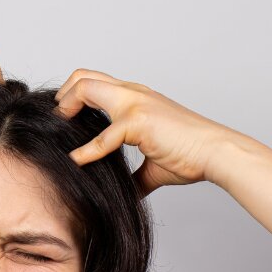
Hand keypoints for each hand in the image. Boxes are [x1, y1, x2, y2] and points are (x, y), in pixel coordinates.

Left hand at [53, 69, 241, 195]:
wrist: (216, 152)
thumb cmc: (190, 156)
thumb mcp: (153, 166)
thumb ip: (134, 176)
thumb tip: (125, 195)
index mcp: (136, 97)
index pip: (95, 82)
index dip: (73, 97)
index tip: (64, 121)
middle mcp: (133, 92)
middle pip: (83, 75)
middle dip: (63, 97)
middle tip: (56, 122)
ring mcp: (135, 103)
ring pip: (86, 87)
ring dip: (66, 108)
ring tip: (59, 131)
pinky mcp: (138, 121)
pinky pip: (102, 136)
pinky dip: (85, 151)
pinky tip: (77, 161)